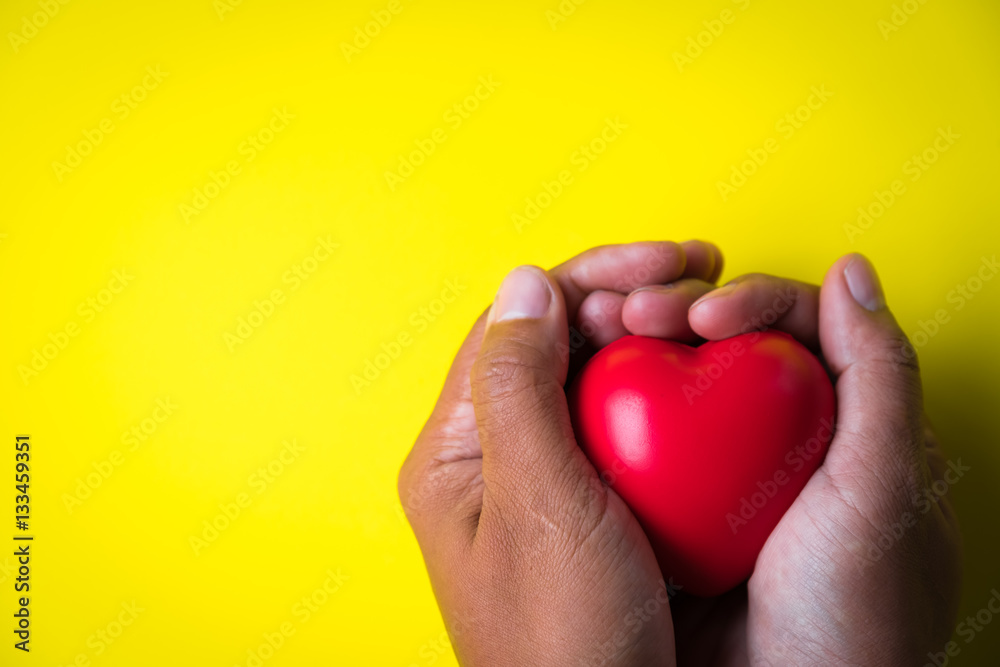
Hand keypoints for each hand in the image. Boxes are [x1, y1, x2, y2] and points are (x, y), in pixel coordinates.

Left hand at [399, 241, 723, 665]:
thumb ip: (521, 388)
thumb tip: (526, 280)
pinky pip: (615, 420)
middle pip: (548, 338)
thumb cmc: (563, 641)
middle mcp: (487, 453)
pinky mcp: (583, 502)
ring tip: (707, 305)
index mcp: (454, 449)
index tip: (661, 263)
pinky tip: (698, 372)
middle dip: (621, 291)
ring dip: (643, 329)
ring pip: (586, 373)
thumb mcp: (537, 507)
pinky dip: (657, 384)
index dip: (585, 276)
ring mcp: (536, 476)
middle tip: (698, 271)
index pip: (512, 324)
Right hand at [624, 254, 961, 664]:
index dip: (746, 298)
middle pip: (721, 344)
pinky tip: (583, 403)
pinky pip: (633, 444)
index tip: (701, 312)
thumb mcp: (879, 492)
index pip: (795, 324)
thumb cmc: (852, 616)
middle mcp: (773, 437)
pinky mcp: (668, 506)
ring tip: (597, 340)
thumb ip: (881, 376)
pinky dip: (605, 415)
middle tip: (630, 314)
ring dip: (629, 354)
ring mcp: (716, 473)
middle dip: (672, 310)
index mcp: (838, 420)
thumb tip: (852, 267)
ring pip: (670, 387)